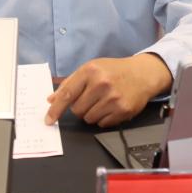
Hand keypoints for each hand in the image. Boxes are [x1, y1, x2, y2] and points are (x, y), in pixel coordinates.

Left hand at [44, 53, 171, 127]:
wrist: (142, 74)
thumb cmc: (114, 71)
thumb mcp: (91, 68)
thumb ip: (70, 83)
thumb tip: (52, 100)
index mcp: (90, 71)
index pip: (67, 94)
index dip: (55, 109)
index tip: (48, 120)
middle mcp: (101, 84)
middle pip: (77, 110)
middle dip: (80, 108)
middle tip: (90, 99)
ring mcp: (113, 98)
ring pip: (89, 119)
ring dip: (91, 114)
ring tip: (102, 102)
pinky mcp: (123, 110)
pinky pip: (102, 124)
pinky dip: (103, 118)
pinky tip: (111, 107)